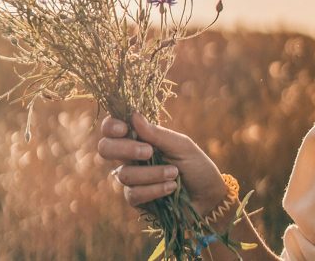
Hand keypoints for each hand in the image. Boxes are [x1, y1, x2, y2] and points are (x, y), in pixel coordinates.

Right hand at [97, 112, 227, 214]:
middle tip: (148, 152)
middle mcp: (131, 157)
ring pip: (124, 174)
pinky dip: (155, 189)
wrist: (208, 196)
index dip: (111, 126)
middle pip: (105, 149)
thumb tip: (133, 116)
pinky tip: (171, 188)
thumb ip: (157, 134)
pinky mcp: (135, 199)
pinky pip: (133, 193)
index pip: (113, 128)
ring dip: (152, 173)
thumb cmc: (197, 166)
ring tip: (174, 174)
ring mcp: (132, 178)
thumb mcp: (182, 146)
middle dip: (125, 149)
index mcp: (142, 138)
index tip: (124, 129)